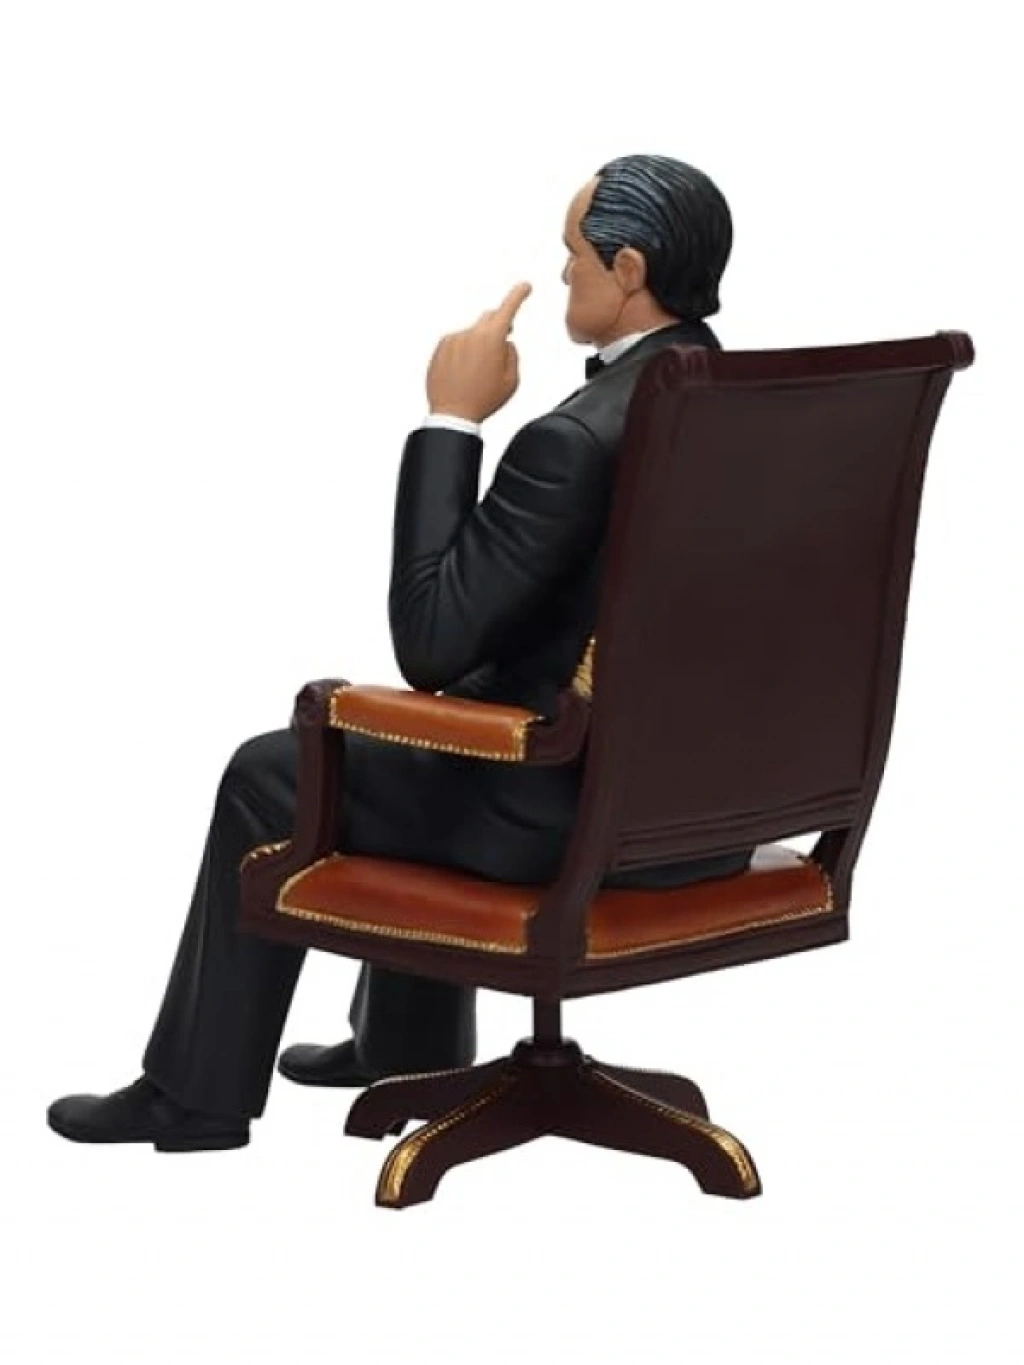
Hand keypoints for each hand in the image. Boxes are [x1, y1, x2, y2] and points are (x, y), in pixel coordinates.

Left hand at [425, 282, 531, 423]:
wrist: (452, 415)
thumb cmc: (482, 400)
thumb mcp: (512, 381)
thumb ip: (512, 355)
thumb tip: (506, 343)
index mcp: (492, 338)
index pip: (509, 307)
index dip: (518, 294)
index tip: (524, 286)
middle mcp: (471, 333)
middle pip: (489, 318)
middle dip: (499, 326)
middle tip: (504, 339)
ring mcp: (453, 339)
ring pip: (472, 334)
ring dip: (478, 345)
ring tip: (477, 373)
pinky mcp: (440, 347)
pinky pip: (457, 343)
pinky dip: (463, 353)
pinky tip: (464, 373)